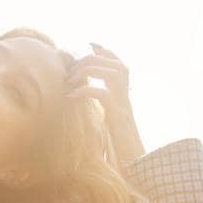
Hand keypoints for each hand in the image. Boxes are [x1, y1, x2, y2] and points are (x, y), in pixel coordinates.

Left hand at [68, 43, 144, 167]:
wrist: (131, 159)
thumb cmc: (116, 140)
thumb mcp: (107, 116)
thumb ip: (100, 101)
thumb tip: (80, 91)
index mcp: (124, 91)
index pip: (119, 62)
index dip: (106, 50)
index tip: (91, 43)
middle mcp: (126, 94)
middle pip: (114, 63)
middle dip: (90, 61)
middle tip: (72, 71)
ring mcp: (123, 102)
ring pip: (111, 72)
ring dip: (88, 72)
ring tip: (70, 81)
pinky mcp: (117, 114)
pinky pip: (101, 93)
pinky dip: (84, 91)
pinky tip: (70, 98)